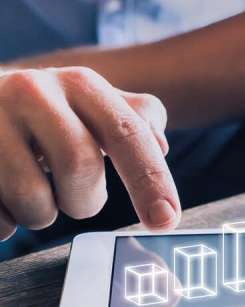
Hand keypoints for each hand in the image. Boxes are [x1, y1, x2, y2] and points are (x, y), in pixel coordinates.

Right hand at [0, 67, 180, 240]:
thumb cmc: (42, 112)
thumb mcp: (89, 104)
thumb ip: (132, 119)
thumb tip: (161, 144)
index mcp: (79, 84)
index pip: (127, 133)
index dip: (151, 180)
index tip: (167, 220)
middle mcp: (33, 91)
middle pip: (80, 167)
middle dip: (85, 200)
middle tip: (76, 199)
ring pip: (33, 199)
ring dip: (41, 214)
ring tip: (29, 192)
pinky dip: (4, 222)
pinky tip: (0, 197)